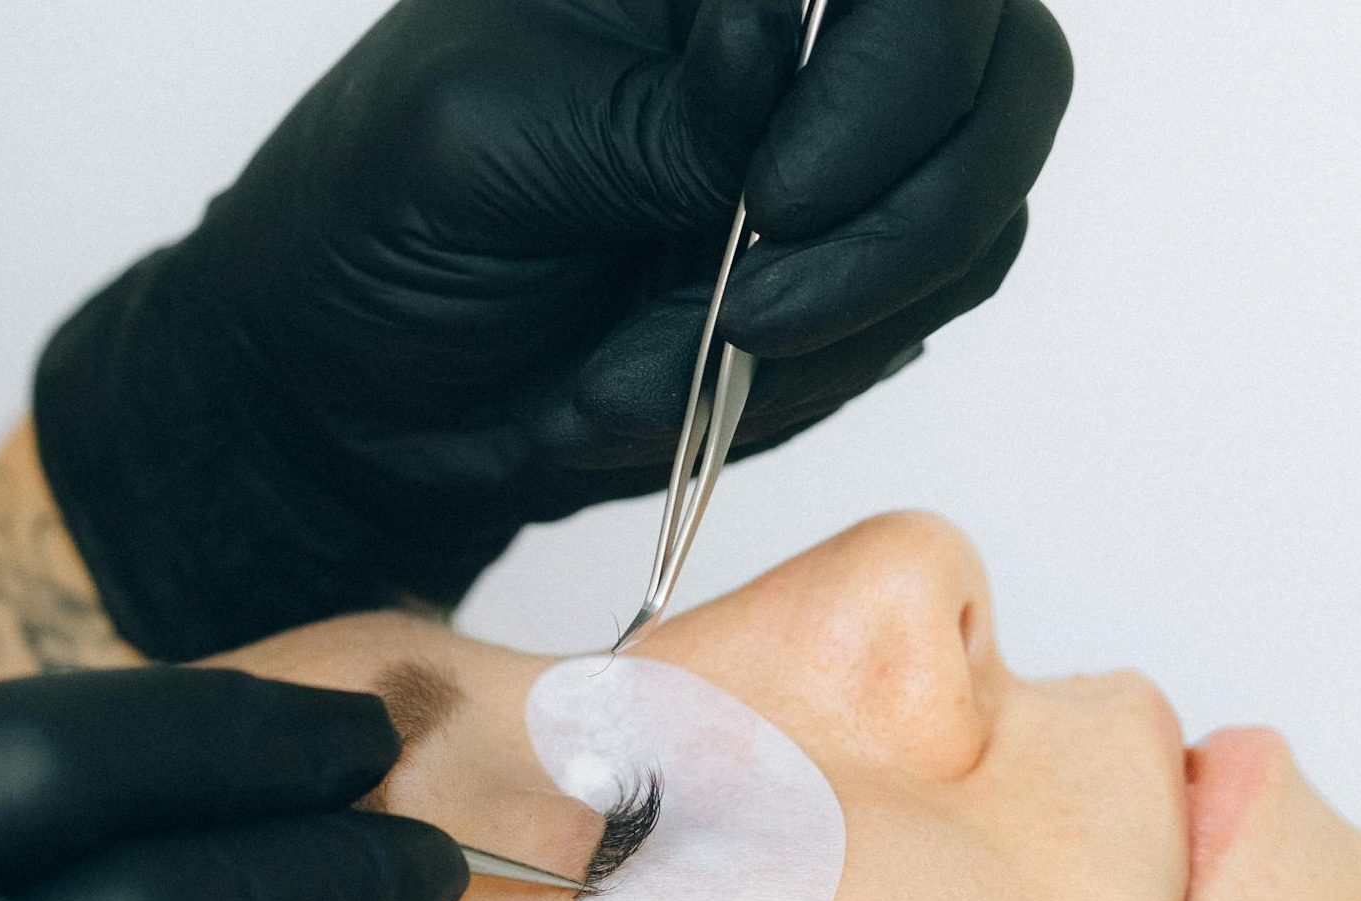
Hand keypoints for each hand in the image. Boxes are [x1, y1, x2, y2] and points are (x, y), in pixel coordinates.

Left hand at [35, 0, 1072, 659]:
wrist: (358, 393)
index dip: (893, 73)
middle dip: (893, 225)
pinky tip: (647, 398)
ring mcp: (833, 171)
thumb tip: (771, 43)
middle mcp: (797, 47)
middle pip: (1002, 84)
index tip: (777, 200)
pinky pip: (900, 335)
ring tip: (628, 379)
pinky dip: (793, 390)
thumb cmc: (379, 230)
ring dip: (825, 333)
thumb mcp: (482, 149)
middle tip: (743, 312)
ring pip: (974, 229)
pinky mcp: (830, 289)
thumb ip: (651, 117)